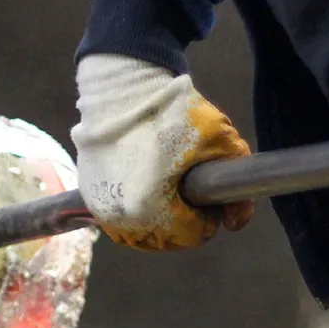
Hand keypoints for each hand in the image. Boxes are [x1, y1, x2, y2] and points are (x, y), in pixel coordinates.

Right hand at [71, 53, 253, 250]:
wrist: (124, 86)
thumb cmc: (174, 113)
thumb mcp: (221, 144)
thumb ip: (238, 191)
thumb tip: (235, 224)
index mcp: (151, 209)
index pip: (194, 236)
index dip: (210, 215)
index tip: (210, 192)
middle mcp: (121, 216)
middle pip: (166, 241)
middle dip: (184, 220)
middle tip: (191, 190)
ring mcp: (101, 206)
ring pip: (141, 235)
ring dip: (159, 221)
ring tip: (169, 190)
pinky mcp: (90, 194)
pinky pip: (119, 219)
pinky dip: (135, 211)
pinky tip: (146, 186)